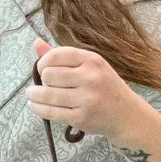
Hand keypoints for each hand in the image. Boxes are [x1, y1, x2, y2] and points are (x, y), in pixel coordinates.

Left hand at [29, 38, 155, 138]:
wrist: (127, 115)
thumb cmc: (105, 87)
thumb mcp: (91, 66)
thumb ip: (63, 56)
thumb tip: (36, 43)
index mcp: (92, 60)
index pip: (56, 55)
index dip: (42, 62)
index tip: (42, 69)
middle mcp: (90, 78)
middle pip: (49, 75)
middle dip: (42, 80)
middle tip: (46, 84)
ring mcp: (86, 99)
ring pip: (47, 94)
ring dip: (34, 95)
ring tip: (32, 95)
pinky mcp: (81, 118)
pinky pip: (51, 112)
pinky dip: (38, 108)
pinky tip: (35, 106)